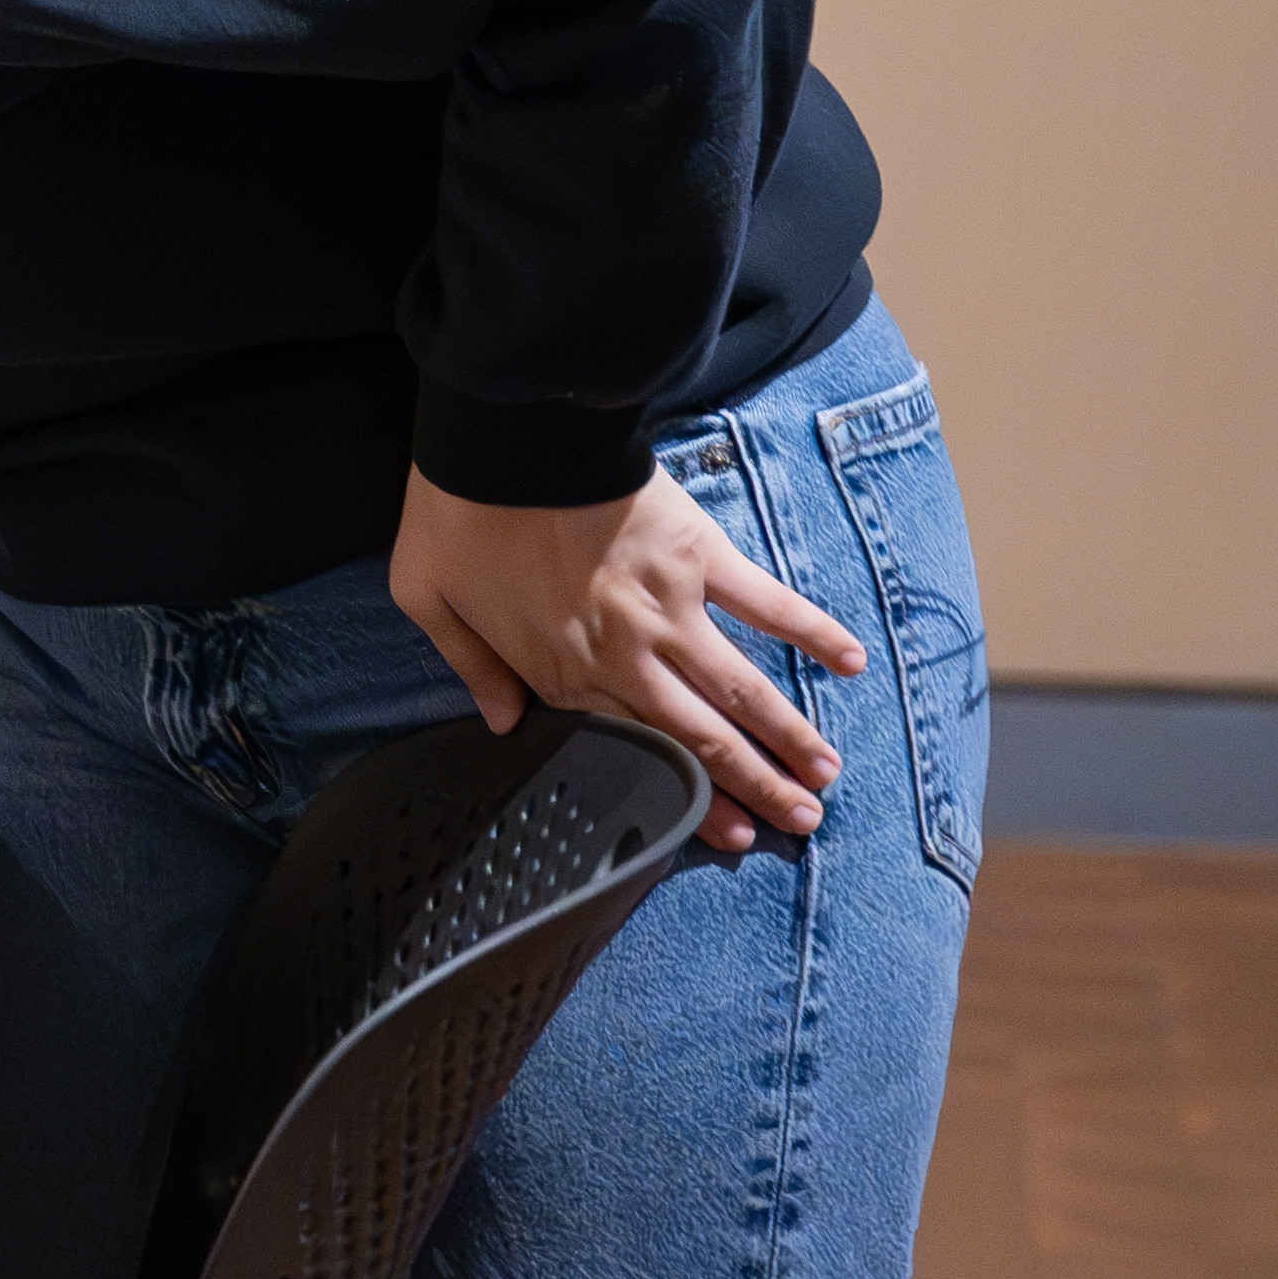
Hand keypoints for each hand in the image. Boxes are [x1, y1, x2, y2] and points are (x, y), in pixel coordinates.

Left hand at [388, 466, 860, 856]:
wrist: (505, 442)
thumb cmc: (456, 515)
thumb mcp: (426, 598)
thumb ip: (472, 667)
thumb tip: (501, 721)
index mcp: (563, 669)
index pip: (639, 750)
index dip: (691, 799)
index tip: (730, 836)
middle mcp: (628, 654)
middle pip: (703, 734)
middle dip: (758, 786)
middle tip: (803, 822)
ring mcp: (671, 609)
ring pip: (742, 688)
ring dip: (790, 734)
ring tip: (827, 775)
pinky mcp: (702, 558)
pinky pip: (769, 604)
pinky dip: (813, 632)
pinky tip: (851, 662)